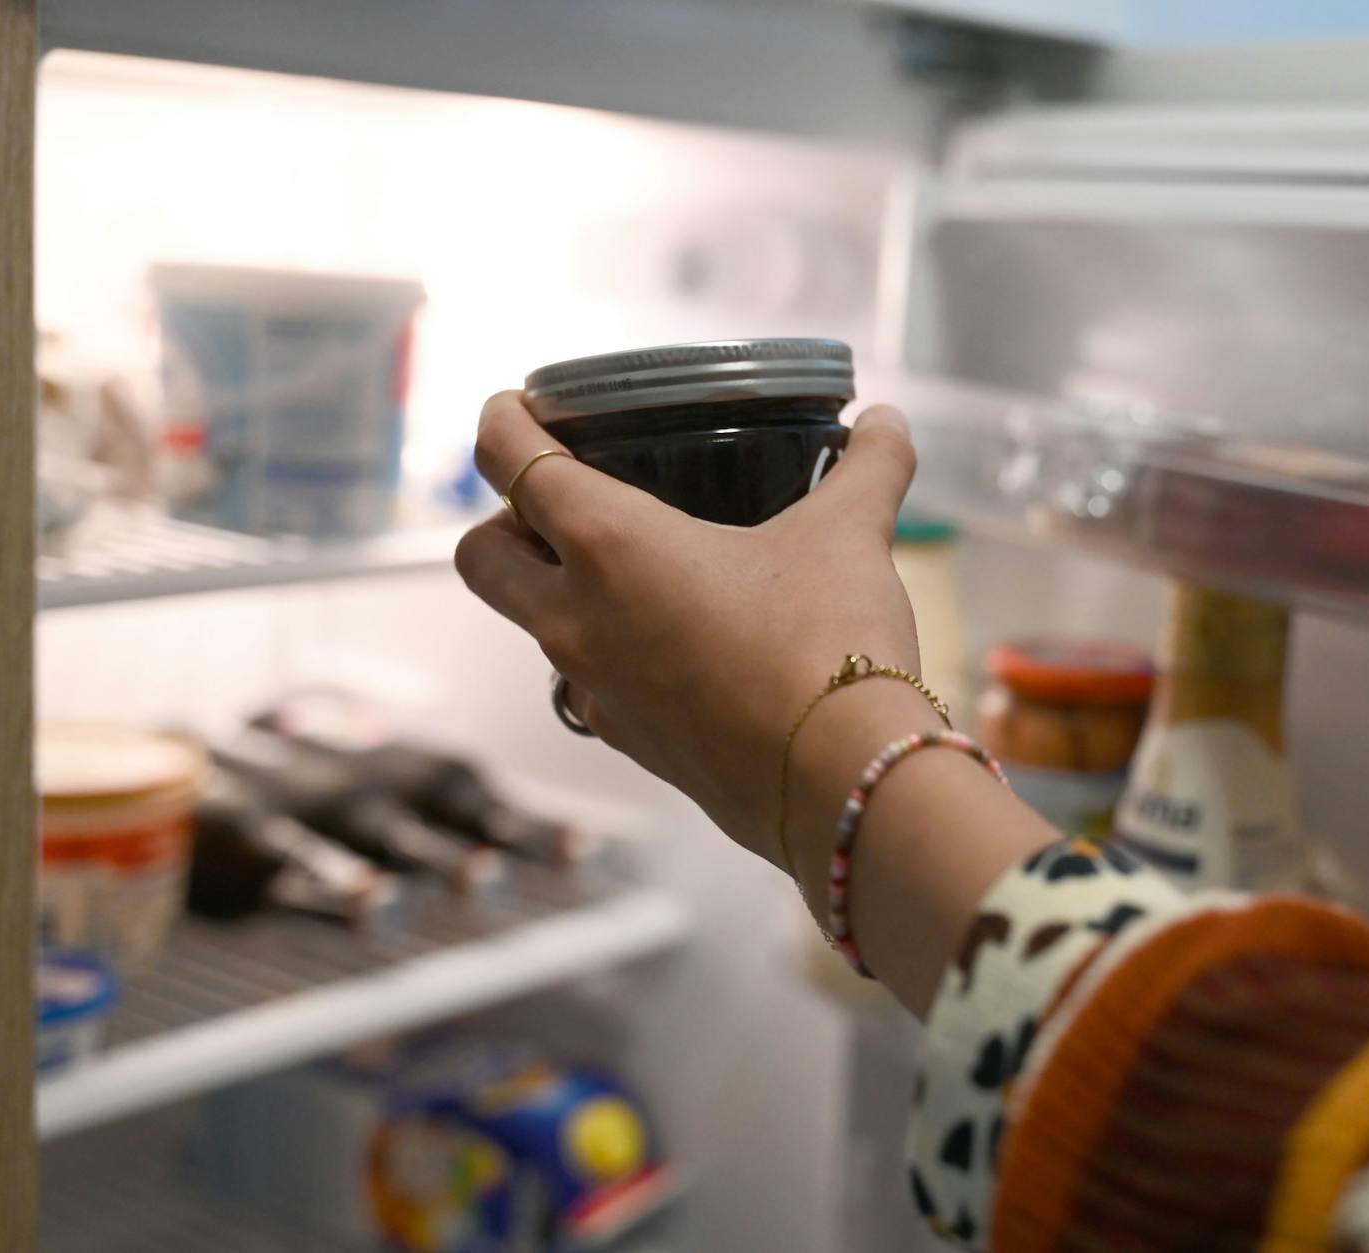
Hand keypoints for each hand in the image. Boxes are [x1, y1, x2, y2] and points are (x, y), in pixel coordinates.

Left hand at [457, 391, 923, 870]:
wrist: (843, 782)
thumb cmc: (829, 644)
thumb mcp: (851, 535)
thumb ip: (868, 466)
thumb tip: (887, 422)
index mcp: (610, 544)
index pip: (510, 460)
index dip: (502, 420)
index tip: (514, 406)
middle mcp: (578, 619)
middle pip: (481, 559)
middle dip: (502, 523)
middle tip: (560, 503)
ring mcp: (597, 692)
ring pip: (534, 629)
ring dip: (557, 595)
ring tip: (631, 574)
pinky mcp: (632, 744)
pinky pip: (589, 689)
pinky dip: (610, 657)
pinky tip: (675, 646)